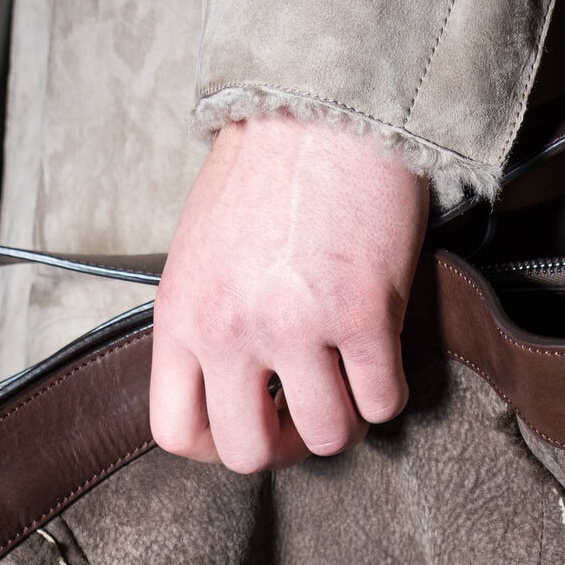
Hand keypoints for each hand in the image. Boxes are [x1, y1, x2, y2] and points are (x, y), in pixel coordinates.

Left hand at [149, 113, 429, 473]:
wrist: (322, 110)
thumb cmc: (265, 172)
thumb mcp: (200, 253)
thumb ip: (206, 322)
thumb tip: (231, 384)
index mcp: (183, 316)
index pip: (176, 431)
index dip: (216, 445)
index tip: (248, 423)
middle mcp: (231, 330)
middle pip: (250, 453)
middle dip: (285, 445)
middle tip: (305, 413)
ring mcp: (297, 328)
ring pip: (327, 438)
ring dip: (345, 421)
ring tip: (349, 382)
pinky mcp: (362, 316)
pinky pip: (381, 403)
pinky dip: (388, 393)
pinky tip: (383, 357)